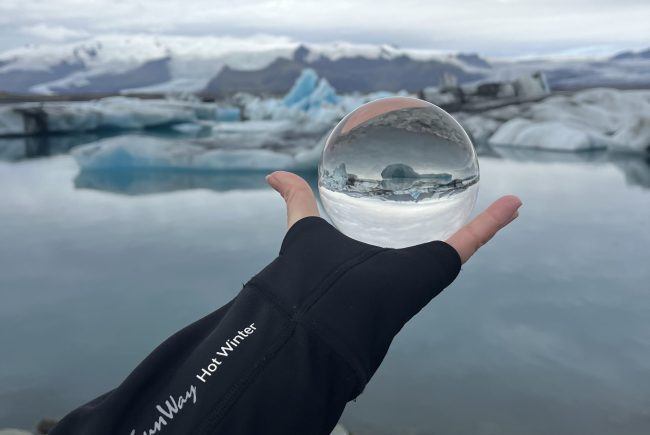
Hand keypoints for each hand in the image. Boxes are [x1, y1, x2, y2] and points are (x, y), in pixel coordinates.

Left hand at [266, 171, 520, 262]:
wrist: (325, 303)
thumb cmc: (311, 270)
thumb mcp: (305, 224)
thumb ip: (294, 199)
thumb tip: (272, 173)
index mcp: (377, 256)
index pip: (401, 231)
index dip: (413, 215)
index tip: (426, 196)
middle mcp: (404, 264)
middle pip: (437, 239)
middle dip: (454, 220)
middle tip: (469, 193)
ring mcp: (424, 266)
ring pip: (464, 239)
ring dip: (487, 222)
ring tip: (509, 201)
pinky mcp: (438, 265)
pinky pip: (472, 241)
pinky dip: (494, 223)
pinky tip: (514, 202)